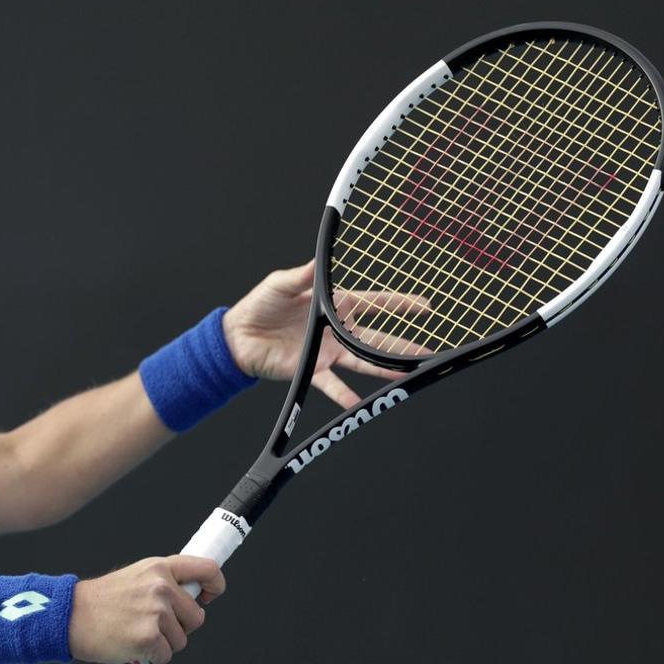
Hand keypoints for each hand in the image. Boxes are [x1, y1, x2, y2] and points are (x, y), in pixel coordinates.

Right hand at [68, 555, 224, 663]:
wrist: (69, 616)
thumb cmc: (102, 601)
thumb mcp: (136, 576)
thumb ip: (164, 582)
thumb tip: (194, 598)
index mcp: (160, 567)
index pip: (207, 569)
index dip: (215, 586)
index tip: (208, 597)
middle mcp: (161, 586)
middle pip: (197, 617)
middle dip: (179, 627)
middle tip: (150, 624)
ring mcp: (156, 612)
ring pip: (181, 640)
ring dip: (162, 644)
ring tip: (135, 632)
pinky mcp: (149, 637)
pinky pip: (166, 657)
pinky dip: (152, 659)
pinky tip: (132, 646)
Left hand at [221, 260, 431, 407]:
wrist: (237, 336)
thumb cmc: (260, 305)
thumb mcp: (282, 284)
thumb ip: (304, 275)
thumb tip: (318, 259)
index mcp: (334, 305)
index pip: (374, 303)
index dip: (399, 304)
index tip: (425, 307)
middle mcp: (335, 330)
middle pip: (375, 339)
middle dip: (401, 346)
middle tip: (426, 352)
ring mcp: (326, 351)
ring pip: (362, 362)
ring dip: (382, 371)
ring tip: (405, 376)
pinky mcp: (311, 369)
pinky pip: (331, 384)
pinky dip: (343, 395)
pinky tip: (357, 404)